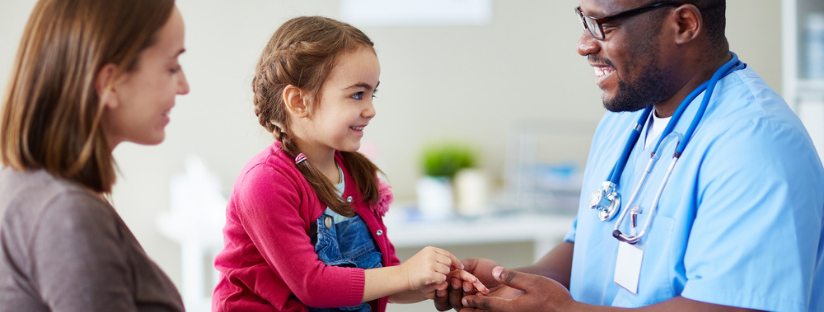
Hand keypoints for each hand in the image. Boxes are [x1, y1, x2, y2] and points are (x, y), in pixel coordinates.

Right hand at [400, 246, 462, 290]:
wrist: (401, 276)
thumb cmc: (413, 269)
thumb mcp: (424, 257)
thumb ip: (437, 258)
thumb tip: (454, 263)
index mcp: (430, 249)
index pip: (448, 254)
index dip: (455, 261)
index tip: (460, 267)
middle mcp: (431, 255)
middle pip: (448, 262)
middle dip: (447, 269)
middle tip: (441, 274)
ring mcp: (430, 264)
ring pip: (446, 271)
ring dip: (442, 276)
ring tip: (433, 277)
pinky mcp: (430, 274)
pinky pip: (442, 278)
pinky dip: (439, 281)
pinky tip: (431, 280)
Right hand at [435, 258, 513, 310]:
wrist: (510, 278)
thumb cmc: (493, 271)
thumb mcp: (475, 264)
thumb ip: (461, 265)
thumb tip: (449, 268)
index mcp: (456, 287)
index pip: (442, 292)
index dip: (440, 288)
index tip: (443, 281)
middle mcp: (461, 298)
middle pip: (446, 301)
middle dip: (450, 290)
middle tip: (456, 281)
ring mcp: (470, 306)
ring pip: (457, 306)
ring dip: (459, 294)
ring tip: (467, 284)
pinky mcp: (481, 311)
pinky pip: (470, 311)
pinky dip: (471, 303)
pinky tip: (475, 295)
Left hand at [459, 266, 574, 311]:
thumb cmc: (553, 297)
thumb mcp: (533, 282)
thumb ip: (513, 277)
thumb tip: (495, 271)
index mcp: (510, 308)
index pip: (486, 305)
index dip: (473, 300)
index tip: (463, 298)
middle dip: (474, 308)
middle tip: (461, 302)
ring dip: (483, 310)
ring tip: (471, 304)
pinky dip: (493, 310)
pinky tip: (492, 304)